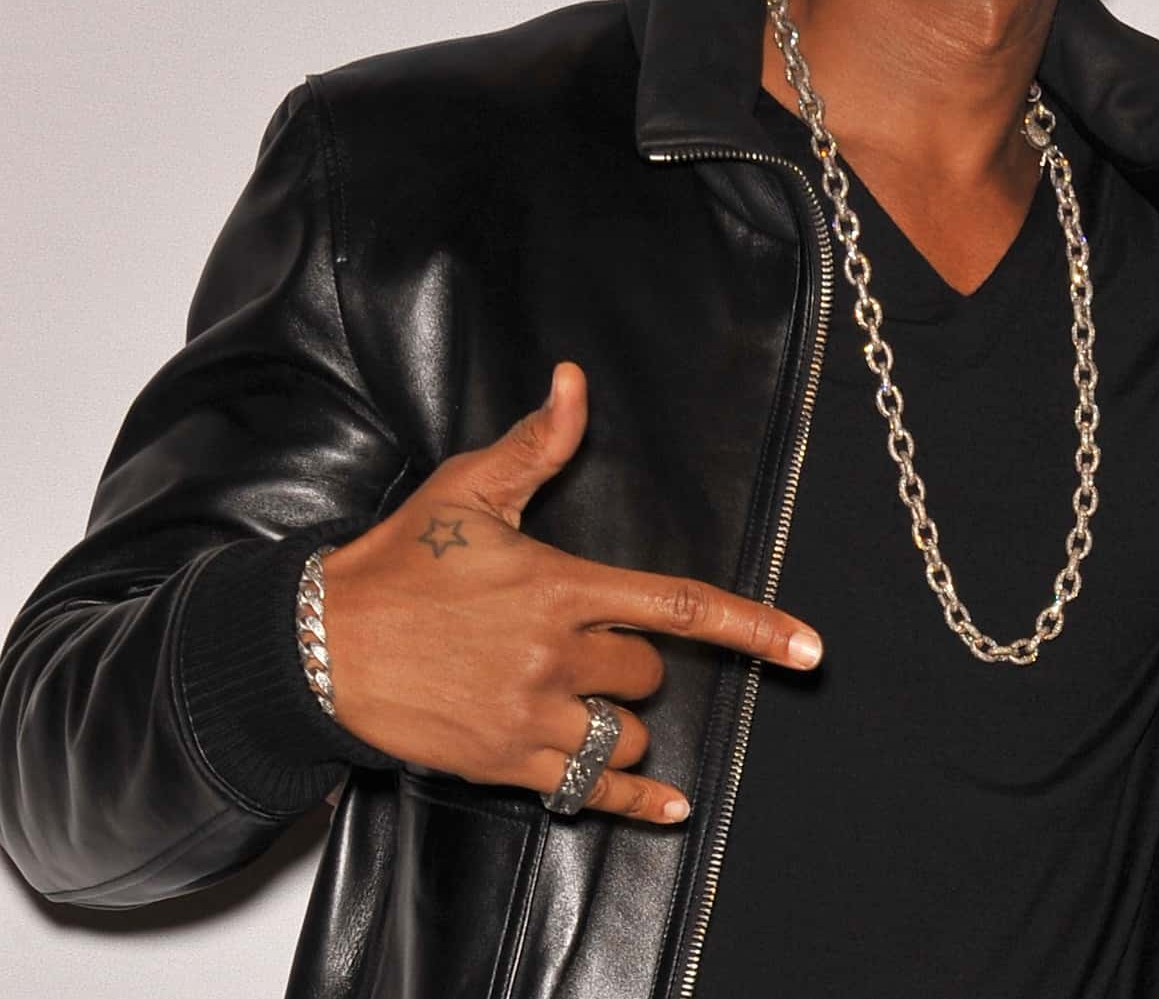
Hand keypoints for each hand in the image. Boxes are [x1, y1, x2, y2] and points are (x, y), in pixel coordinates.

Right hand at [320, 363, 821, 823]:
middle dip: (633, 665)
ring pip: (628, 734)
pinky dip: (637, 803)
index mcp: (560, 585)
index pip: (680, 606)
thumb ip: (535, 444)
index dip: (755, 628)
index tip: (810, 649)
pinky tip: (672, 808)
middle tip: (578, 648)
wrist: (317, 646)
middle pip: (648, 673)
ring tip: (573, 700)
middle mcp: (555, 654)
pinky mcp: (504, 762)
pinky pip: (592, 791)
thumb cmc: (397, 563)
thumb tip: (574, 382)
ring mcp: (530, 714)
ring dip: (621, 722)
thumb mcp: (466, 491)